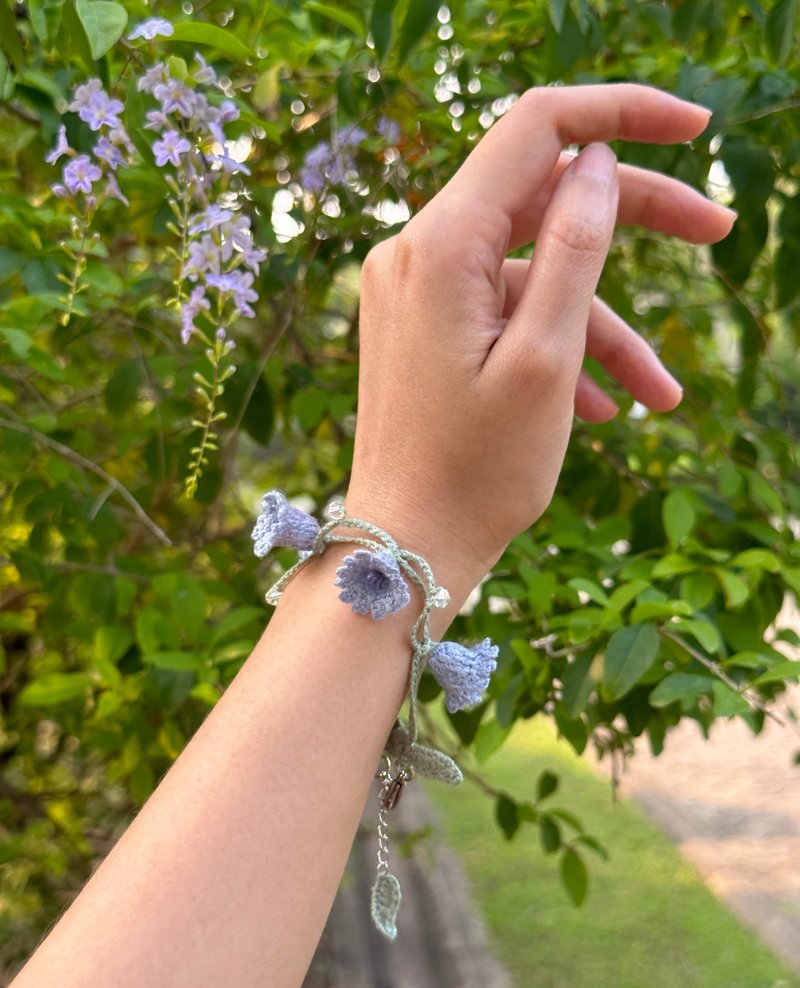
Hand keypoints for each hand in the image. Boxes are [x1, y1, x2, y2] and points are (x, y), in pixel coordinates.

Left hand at [346, 84, 735, 588]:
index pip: (535, 129)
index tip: (694, 127)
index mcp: (441, 246)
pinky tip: (602, 407)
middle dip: (633, 219)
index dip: (618, 113)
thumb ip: (576, 249)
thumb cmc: (474, 472)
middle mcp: (416, 253)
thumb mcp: (546, 360)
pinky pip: (503, 315)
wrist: (403, 548)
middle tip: (719, 235)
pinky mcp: (423, 328)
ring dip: (601, 325)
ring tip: (662, 395)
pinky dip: (555, 346)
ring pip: (532, 275)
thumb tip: (594, 160)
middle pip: (541, 198)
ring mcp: (416, 292)